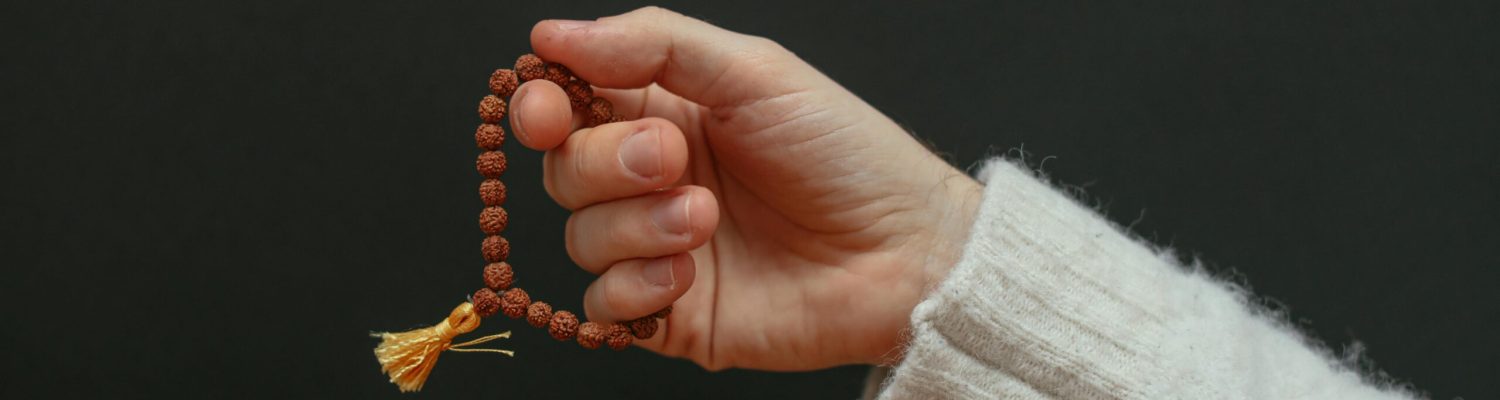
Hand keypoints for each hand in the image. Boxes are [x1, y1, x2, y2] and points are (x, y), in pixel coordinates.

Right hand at [509, 6, 980, 370]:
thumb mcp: (754, 72)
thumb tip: (553, 33)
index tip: (544, 109)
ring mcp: (658, 248)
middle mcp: (652, 180)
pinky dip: (635, 286)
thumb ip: (653, 44)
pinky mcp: (670, 314)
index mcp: (665, 112)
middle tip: (673, 158)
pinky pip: (601, 306)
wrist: (903, 252)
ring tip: (708, 218)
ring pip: (579, 236)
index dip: (542, 105)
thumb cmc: (846, 156)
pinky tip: (690, 273)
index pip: (568, 103)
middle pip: (564, 169)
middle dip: (606, 162)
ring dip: (636, 224)